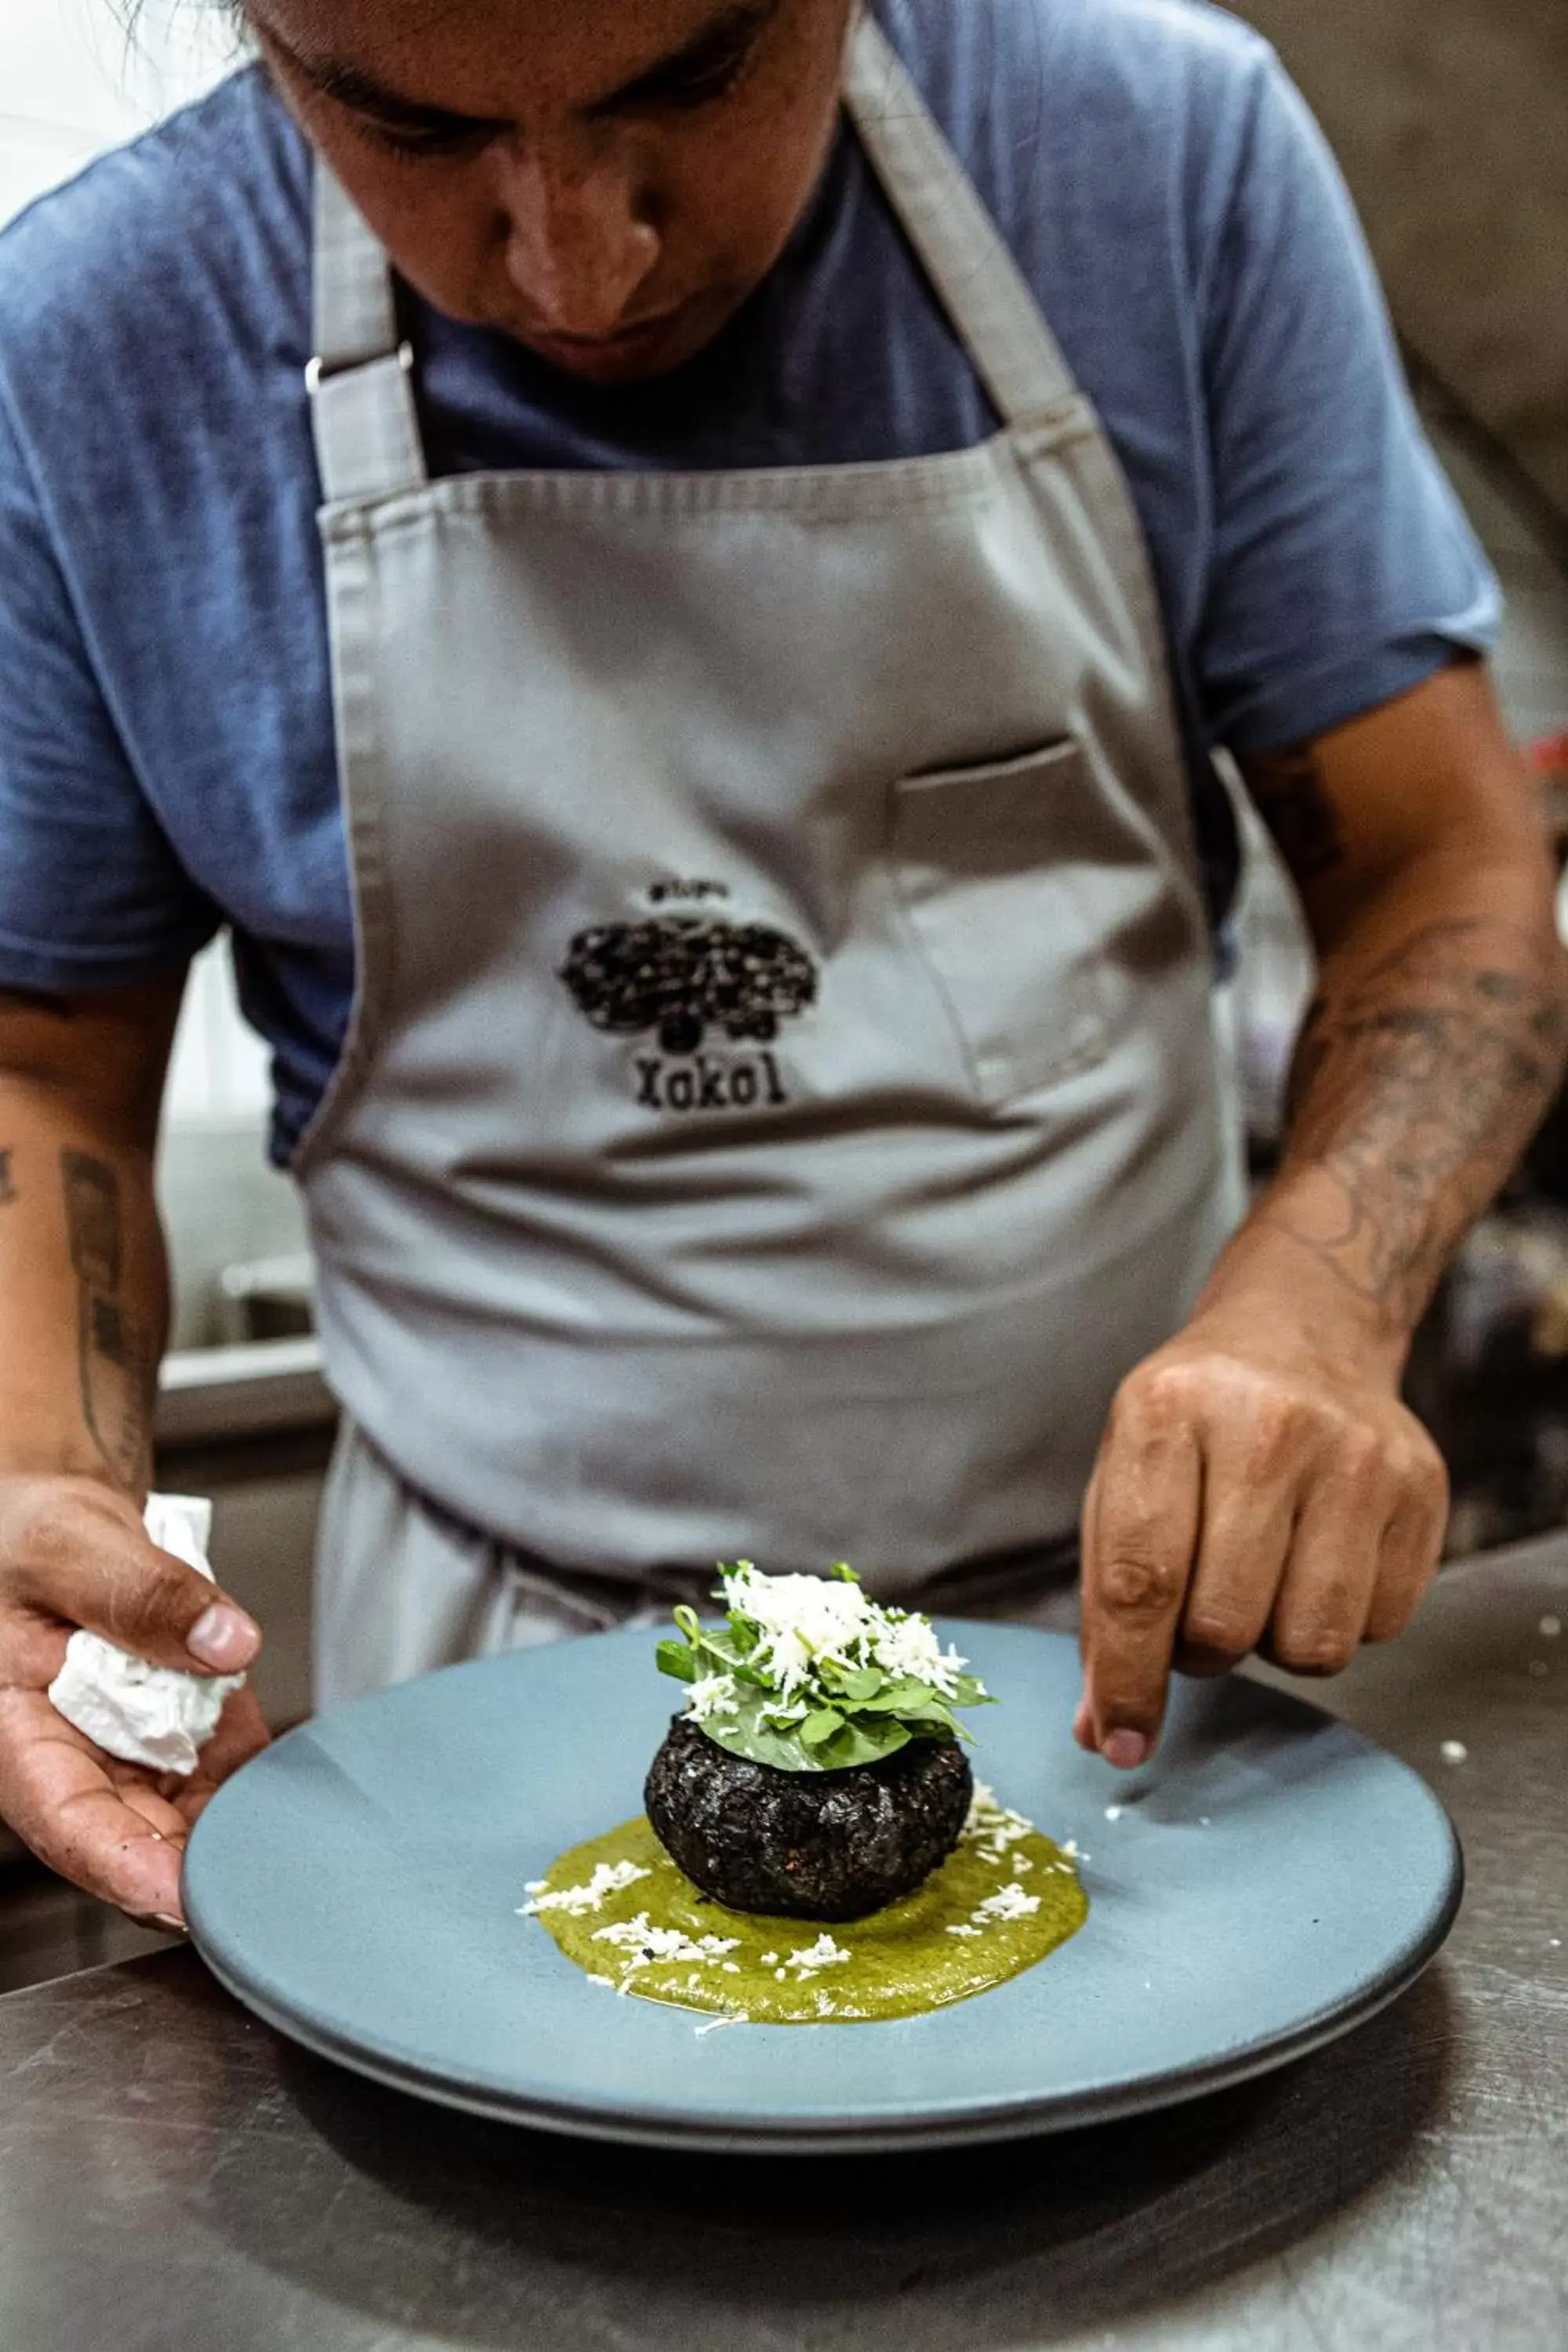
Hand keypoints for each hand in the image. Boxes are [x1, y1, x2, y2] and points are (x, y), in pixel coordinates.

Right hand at [0, 1475, 267, 1925]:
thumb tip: (225, 1641)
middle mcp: (72, 1755)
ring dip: (234, 1835)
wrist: (53, 1526)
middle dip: (195, 1869)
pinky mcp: (179, 1733)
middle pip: (134, 1836)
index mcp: (16, 1732)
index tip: (184, 1895)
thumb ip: (142, 1592)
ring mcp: (130, 1749)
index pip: (66, 1819)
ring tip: (293, 1852)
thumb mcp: (70, 1544)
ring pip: (184, 1817)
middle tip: (265, 1883)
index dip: (124, 1866)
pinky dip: (257, 1788)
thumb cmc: (26, 1536)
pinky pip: (221, 1774)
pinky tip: (299, 1802)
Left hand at [1074, 1308, 1447, 1766]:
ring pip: (1310, 1644)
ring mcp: (1355, 1455)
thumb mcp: (1124, 1479)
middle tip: (1200, 1604)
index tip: (1122, 1739)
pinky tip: (1320, 1557)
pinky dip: (1339, 1620)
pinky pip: (1377, 1628)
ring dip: (1274, 1641)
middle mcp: (1266, 1426)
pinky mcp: (1420, 1487)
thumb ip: (1107, 1606)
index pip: (1140, 1581)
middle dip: (1200, 1649)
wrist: (1301, 1334)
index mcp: (1166, 1412)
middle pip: (1224, 1626)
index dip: (1128, 1680)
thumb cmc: (1195, 1422)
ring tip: (1262, 1578)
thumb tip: (1106, 1730)